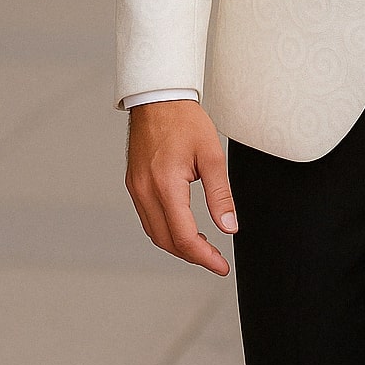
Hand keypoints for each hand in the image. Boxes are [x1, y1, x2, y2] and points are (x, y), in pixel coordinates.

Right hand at [125, 100, 236, 274]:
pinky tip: (182, 227)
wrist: (158, 98)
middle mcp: (145, 191)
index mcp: (165, 185)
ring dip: (177, 245)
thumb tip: (229, 227)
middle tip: (215, 260)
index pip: (183, 236)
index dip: (204, 257)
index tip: (221, 266)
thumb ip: (220, 194)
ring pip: (154, 233)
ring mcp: (136, 189)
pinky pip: (148, 218)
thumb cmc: (184, 120)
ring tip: (203, 247)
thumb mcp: (211, 155)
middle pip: (166, 241)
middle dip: (192, 256)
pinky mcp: (134, 184)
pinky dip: (165, 230)